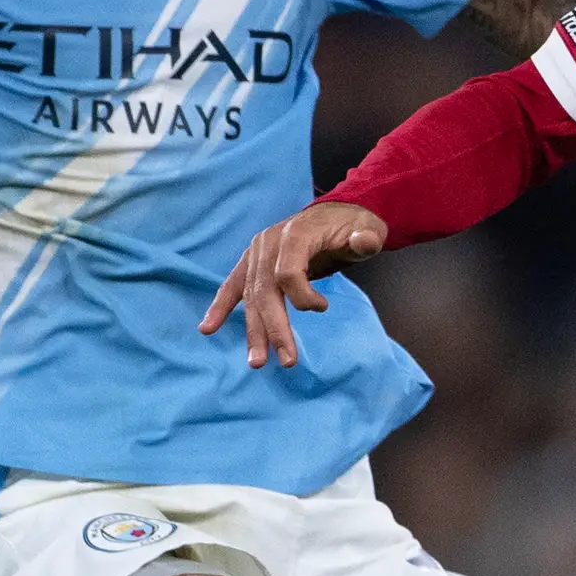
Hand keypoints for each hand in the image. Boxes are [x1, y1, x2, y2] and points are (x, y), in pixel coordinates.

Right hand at [200, 200, 387, 368]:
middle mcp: (269, 243)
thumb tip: (363, 242)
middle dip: (275, 328)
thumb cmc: (353, 227)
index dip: (303, 297)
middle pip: (266, 290)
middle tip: (287, 361)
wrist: (335, 214)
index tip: (323, 307)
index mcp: (294, 234)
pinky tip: (207, 328)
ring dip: (253, 330)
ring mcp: (257, 252)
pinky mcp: (251, 262)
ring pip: (250, 296)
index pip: (287, 273)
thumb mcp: (368, 229)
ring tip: (257, 362)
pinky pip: (232, 286)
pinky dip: (220, 306)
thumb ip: (366, 238)